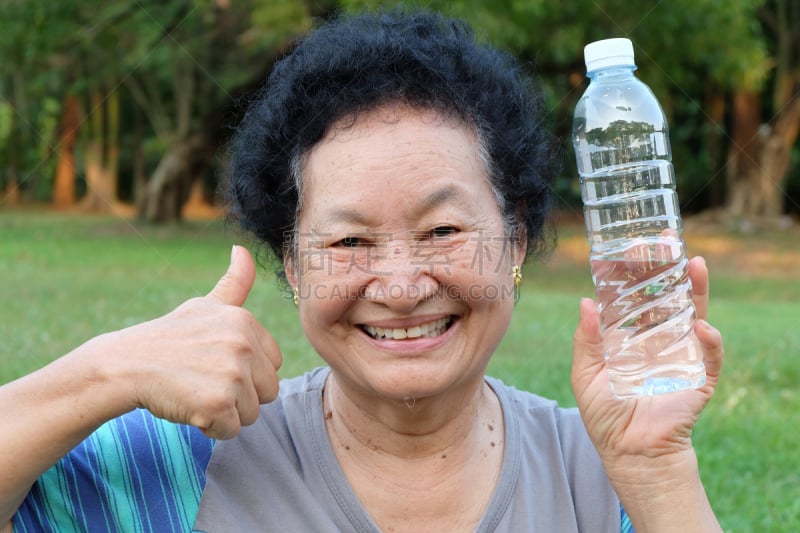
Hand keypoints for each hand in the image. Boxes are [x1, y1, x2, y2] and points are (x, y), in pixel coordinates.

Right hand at [104, 245, 281, 438]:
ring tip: (195, 392)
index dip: (248, 372)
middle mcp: (243, 344)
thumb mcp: (204, 306)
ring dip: (225, 413)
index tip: (216, 364)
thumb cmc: (168, 338)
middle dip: (240, 395)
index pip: (273, 364)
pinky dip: (211, 428)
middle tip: (204, 381)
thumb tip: (242, 249)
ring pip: (252, 413)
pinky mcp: (219, 403)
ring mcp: (233, 374)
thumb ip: (234, 283)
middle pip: (268, 391)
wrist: (125, 365)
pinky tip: (189, 408)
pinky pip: (231, 430)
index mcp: (245, 322)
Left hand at [571, 256, 723, 465]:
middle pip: (668, 301)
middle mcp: (658, 343)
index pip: (638, 301)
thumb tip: (585, 301)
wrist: (628, 452)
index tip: (634, 249)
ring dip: (697, 292)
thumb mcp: (586, 374)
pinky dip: (710, 339)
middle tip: (669, 245)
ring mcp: (681, 357)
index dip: (638, 277)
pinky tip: (700, 324)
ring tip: (694, 266)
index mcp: (631, 339)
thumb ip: (586, 340)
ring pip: (694, 317)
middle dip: (670, 274)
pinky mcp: (699, 378)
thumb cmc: (604, 414)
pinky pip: (710, 355)